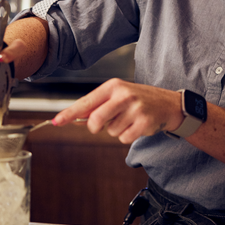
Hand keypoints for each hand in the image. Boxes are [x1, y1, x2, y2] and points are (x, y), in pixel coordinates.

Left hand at [53, 79, 183, 143]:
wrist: (168, 104)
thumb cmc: (138, 100)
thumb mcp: (117, 95)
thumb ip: (97, 105)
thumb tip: (75, 118)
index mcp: (113, 86)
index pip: (86, 101)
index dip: (69, 113)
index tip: (56, 122)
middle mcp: (123, 95)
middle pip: (96, 120)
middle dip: (96, 127)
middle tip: (104, 124)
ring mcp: (135, 108)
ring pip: (111, 131)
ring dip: (118, 130)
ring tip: (130, 120)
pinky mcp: (144, 121)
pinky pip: (124, 138)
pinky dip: (128, 136)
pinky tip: (137, 126)